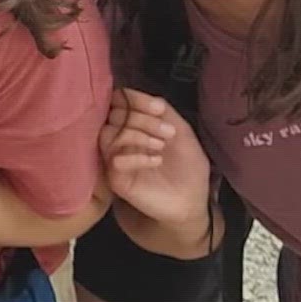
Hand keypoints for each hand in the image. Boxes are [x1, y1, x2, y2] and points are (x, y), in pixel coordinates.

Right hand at [99, 88, 211, 228]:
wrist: (191, 202)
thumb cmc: (187, 167)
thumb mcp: (183, 133)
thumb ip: (166, 113)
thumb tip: (152, 100)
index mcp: (134, 122)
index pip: (119, 100)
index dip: (136, 99)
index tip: (159, 109)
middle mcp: (120, 136)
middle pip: (114, 114)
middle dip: (143, 119)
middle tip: (169, 134)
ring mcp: (114, 156)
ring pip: (108, 133)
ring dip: (137, 135)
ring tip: (161, 147)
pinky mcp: (114, 178)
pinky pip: (113, 159)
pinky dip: (136, 156)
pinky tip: (155, 161)